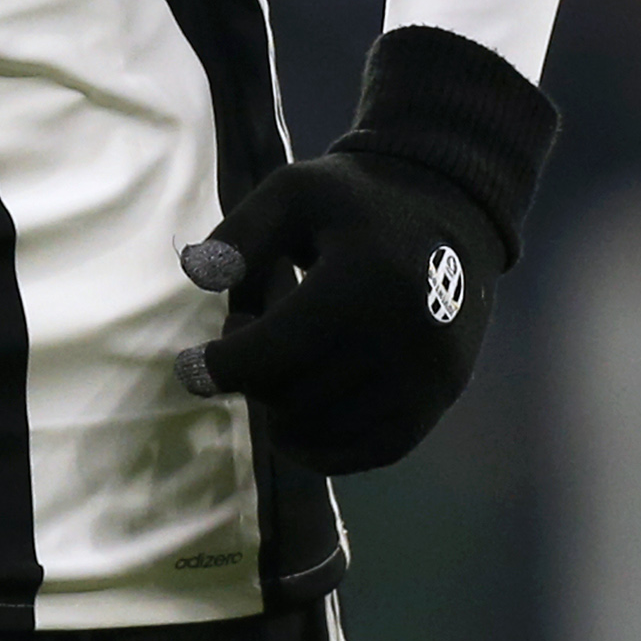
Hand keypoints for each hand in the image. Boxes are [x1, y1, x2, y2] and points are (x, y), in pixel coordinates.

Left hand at [175, 26, 557, 474]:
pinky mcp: (439, 400)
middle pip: (293, 396)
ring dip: (283, 407)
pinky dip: (326, 444)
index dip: (220, 367)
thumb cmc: (355, 200)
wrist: (450, 210)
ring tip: (285, 357)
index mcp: (362, 283)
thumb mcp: (293, 189)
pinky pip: (370, 451)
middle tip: (251, 330)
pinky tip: (298, 412)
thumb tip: (197, 274)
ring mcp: (427, 377)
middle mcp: (402, 339)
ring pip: (326, 430)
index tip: (189, 367)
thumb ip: (242, 231)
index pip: (274, 353)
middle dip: (252, 374)